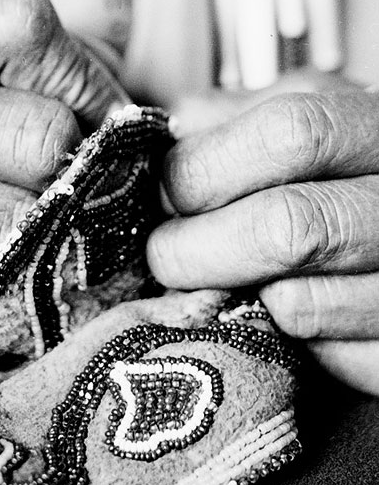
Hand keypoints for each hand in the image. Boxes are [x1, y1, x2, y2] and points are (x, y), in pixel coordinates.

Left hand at [148, 77, 378, 394]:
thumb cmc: (325, 176)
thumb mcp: (289, 123)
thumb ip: (222, 120)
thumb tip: (158, 136)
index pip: (292, 135)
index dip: (204, 170)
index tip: (165, 195)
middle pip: (289, 228)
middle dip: (193, 249)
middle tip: (164, 255)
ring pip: (299, 306)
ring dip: (232, 298)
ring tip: (217, 282)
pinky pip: (326, 363)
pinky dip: (282, 346)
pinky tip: (277, 316)